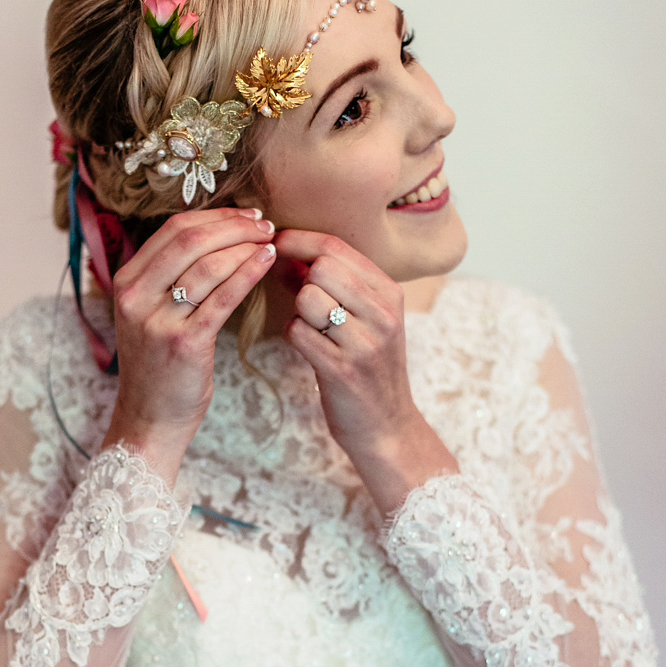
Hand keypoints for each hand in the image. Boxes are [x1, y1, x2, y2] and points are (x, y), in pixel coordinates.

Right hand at [102, 206, 276, 482]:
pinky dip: (248, 273)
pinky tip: (266, 262)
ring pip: (208, 265)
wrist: (149, 418)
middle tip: (264, 224)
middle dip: (233, 226)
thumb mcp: (148, 314)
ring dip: (245, 247)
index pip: (173, 230)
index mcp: (126, 282)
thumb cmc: (159, 364)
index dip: (215, 215)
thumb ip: (168, 276)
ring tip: (271, 241)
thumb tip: (213, 235)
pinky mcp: (184, 343)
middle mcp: (135, 296)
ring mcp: (157, 320)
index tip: (245, 215)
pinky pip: (223, 297)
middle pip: (190, 240)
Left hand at [273, 229, 456, 515]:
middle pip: (321, 267)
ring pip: (308, 297)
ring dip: (298, 311)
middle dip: (301, 280)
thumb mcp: (363, 321)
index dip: (299, 239)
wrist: (387, 426)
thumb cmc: (368, 368)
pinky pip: (298, 332)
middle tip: (300, 299)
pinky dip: (295, 336)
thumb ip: (329, 286)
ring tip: (313, 329)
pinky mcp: (342, 369)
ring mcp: (364, 342)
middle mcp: (382, 313)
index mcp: (389, 293)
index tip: (276, 241)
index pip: (337, 246)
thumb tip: (287, 256)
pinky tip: (309, 349)